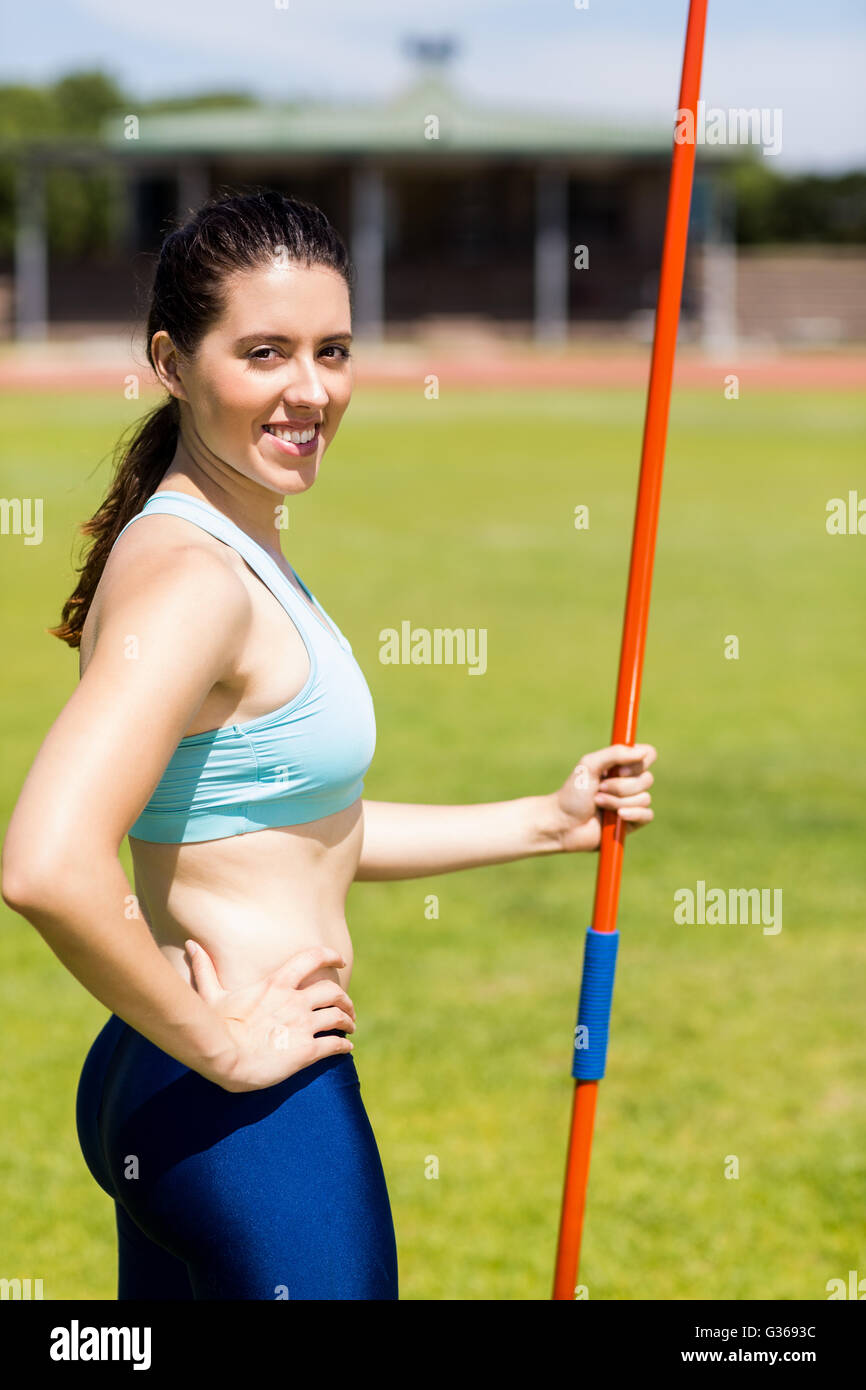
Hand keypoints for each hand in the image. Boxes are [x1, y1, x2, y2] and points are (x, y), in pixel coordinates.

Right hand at [185, 940, 356, 1091]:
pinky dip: (343, 1046)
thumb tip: (191, 945)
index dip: (330, 955)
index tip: (341, 959)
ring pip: (339, 1016)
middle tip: (347, 1006)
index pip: (312, 958)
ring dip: (348, 1020)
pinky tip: (345, 1049)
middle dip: (344, 998)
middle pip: (333, 991)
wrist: (222, 1057)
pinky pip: (334, 1045)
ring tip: (350, 1027)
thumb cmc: (215, 1026)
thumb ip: (205, 969)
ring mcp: (303, 1026)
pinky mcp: (306, 1051)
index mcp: (276, 984)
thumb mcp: (211, 994)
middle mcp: (295, 1001)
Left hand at [548, 743, 657, 852]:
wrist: (564, 823)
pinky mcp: (633, 821)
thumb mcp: (590, 765)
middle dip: (621, 786)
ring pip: (644, 798)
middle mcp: (629, 782)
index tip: (620, 770)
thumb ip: (615, 753)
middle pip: (647, 779)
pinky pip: (647, 815)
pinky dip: (632, 814)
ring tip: (598, 803)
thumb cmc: (573, 793)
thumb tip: (643, 752)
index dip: (639, 762)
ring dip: (618, 801)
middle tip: (600, 788)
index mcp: (621, 765)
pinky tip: (618, 816)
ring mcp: (632, 802)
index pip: (647, 754)